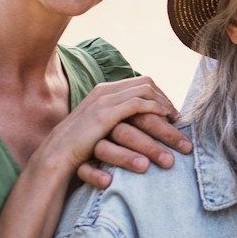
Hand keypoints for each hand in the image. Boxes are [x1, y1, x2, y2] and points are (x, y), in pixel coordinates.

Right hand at [42, 75, 190, 188]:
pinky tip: (166, 120)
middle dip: (167, 101)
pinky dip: (155, 109)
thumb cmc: (79, 146)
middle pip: (147, 85)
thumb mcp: (100, 127)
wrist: (56, 155)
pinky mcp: (105, 114)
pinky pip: (138, 104)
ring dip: (166, 110)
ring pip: (146, 95)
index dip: (161, 95)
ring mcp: (104, 100)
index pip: (142, 82)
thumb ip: (117, 119)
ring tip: (178, 124)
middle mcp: (105, 90)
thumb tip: (141, 124)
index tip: (172, 113)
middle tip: (180, 118)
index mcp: (104, 90)